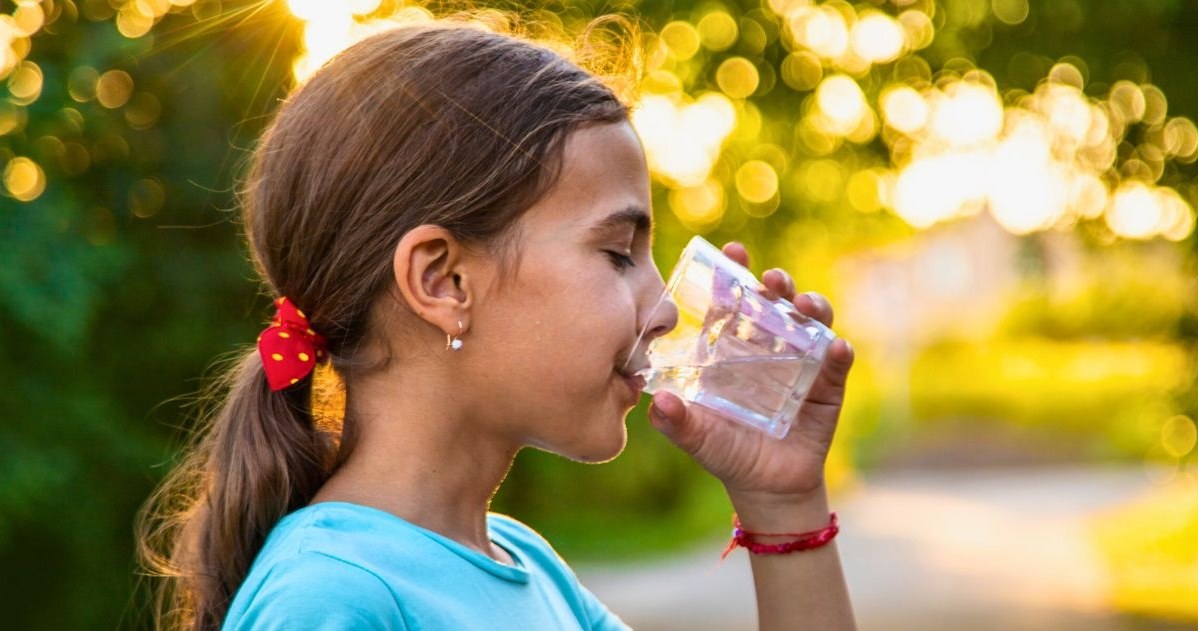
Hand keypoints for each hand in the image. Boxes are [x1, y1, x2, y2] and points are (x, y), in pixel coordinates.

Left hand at [648, 242, 854, 513]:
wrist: (766, 488)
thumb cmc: (726, 451)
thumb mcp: (697, 436)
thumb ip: (677, 421)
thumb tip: (657, 403)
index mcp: (734, 348)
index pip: (734, 302)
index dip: (734, 273)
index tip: (733, 250)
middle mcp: (770, 348)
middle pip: (776, 303)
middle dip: (776, 284)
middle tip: (771, 280)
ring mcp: (802, 364)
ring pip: (812, 323)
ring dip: (812, 307)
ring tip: (805, 306)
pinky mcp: (828, 388)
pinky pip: (838, 365)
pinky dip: (840, 354)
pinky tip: (837, 347)